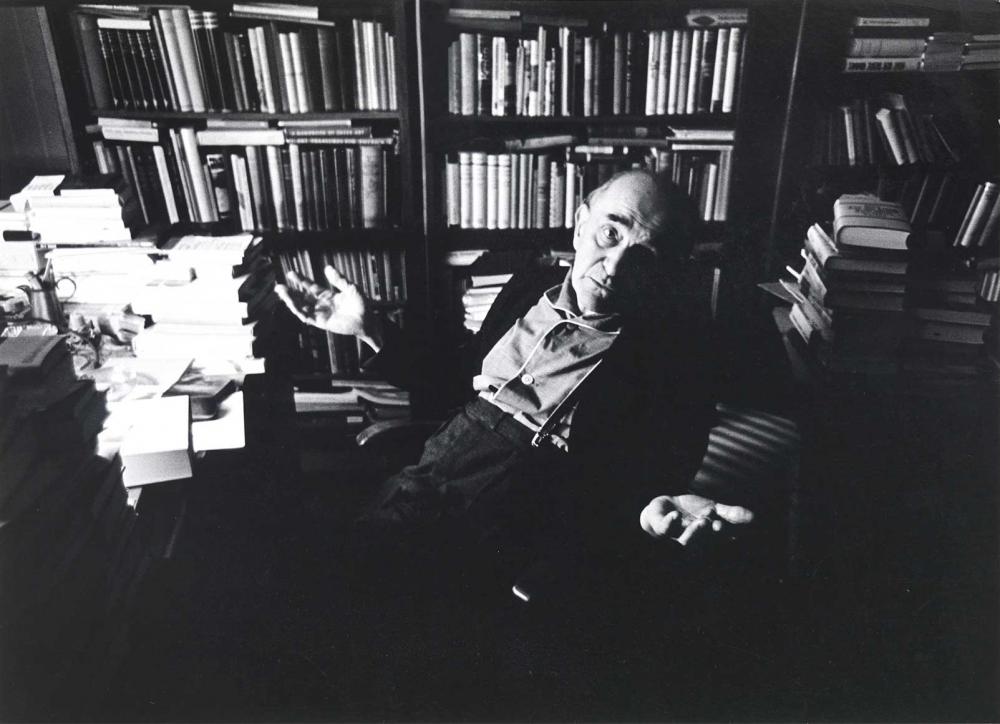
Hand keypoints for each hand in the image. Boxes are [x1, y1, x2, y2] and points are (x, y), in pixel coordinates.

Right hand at [275, 266, 381, 350]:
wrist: (368, 320)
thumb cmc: (361, 304)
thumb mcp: (350, 288)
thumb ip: (339, 280)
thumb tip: (327, 268)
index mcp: (328, 295)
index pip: (310, 287)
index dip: (300, 281)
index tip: (290, 273)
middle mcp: (322, 304)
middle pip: (302, 297)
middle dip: (291, 292)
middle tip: (279, 286)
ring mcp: (321, 313)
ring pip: (302, 307)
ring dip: (291, 301)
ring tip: (281, 293)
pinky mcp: (322, 322)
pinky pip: (308, 317)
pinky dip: (299, 311)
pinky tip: (291, 304)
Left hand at [639, 494, 753, 545]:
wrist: (664, 507)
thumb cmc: (691, 512)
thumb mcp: (714, 509)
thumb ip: (732, 514)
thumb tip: (755, 517)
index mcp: (706, 539)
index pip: (718, 541)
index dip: (726, 536)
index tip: (735, 530)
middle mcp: (691, 542)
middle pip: (703, 543)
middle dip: (711, 535)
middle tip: (718, 525)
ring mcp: (675, 536)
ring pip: (684, 541)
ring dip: (694, 533)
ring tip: (703, 521)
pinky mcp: (660, 527)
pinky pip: (663, 529)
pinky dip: (670, 523)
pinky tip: (675, 515)